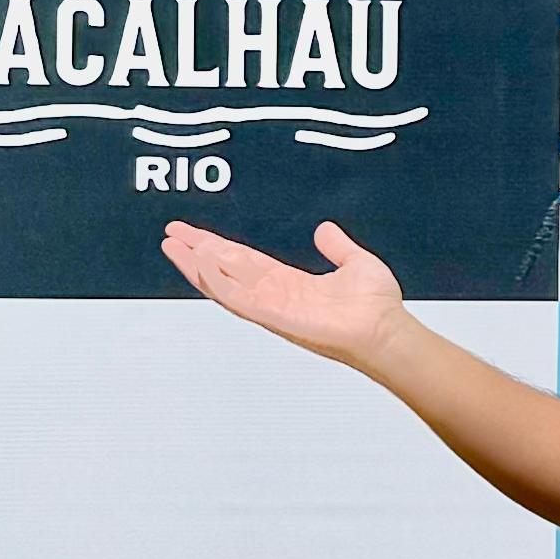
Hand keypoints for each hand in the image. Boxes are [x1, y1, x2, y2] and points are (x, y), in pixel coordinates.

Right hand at [162, 219, 410, 372]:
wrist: (386, 329)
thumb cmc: (376, 306)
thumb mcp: (355, 263)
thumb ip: (337, 247)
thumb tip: (325, 229)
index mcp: (289, 283)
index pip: (244, 261)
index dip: (219, 246)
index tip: (196, 234)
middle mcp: (274, 295)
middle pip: (226, 268)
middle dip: (198, 250)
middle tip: (173, 233)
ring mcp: (271, 307)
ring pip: (223, 282)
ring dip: (197, 264)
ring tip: (174, 245)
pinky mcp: (274, 316)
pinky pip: (238, 299)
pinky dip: (217, 282)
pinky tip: (200, 264)